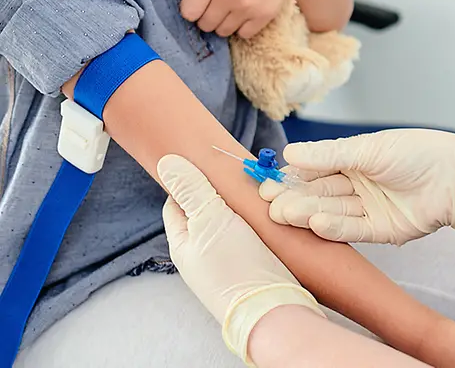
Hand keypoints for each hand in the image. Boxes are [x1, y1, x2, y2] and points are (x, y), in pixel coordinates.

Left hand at [158, 154, 327, 363]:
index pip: (177, 202)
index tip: (206, 162)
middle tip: (239, 173)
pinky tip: (271, 211)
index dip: (189, 180)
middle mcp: (203, 252)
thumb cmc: (234, 268)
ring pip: (233, 221)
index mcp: (183, 243)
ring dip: (244, 205)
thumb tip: (167, 162)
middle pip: (207, 210)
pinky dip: (260, 219)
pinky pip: (253, 233)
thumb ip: (191, 190)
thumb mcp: (209, 219)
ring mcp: (229, 259)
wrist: (271, 308)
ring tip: (259, 188)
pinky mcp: (255, 262)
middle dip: (221, 191)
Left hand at [162, 0, 309, 38]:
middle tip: (220, 2)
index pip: (187, 13)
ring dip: (226, 22)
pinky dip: (244, 26)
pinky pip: (244, 34)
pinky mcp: (264, 15)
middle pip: (205, 25)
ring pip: (223, 31)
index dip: (192, 8)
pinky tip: (248, 10)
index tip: (202, 1)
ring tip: (235, 5)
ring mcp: (247, 7)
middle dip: (209, 16)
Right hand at [260, 129, 454, 244]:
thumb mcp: (369, 148)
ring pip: (331, 211)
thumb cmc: (417, 153)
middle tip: (268, 202)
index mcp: (354, 160)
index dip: (291, 176)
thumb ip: (329, 154)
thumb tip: (290, 154)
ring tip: (284, 212)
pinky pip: (352, 230)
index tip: (265, 181)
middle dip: (294, 197)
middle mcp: (358, 185)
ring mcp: (368, 209)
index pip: (314, 170)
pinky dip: (334, 227)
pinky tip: (315, 223)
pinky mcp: (381, 231)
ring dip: (308, 212)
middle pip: (319, 193)